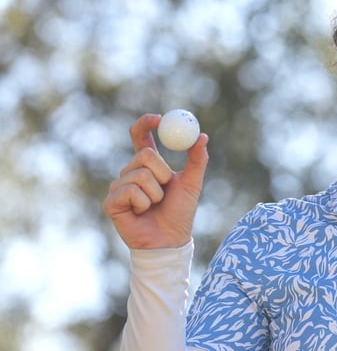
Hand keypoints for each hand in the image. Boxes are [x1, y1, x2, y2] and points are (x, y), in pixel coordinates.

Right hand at [103, 113, 208, 248]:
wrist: (169, 240)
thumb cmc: (180, 213)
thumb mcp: (192, 183)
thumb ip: (197, 160)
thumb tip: (203, 136)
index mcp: (148, 165)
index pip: (140, 137)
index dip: (145, 124)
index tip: (159, 118)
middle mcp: (131, 172)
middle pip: (144, 155)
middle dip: (162, 172)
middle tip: (166, 187)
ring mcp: (119, 187)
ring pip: (139, 174)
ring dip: (155, 192)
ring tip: (154, 205)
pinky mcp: (111, 202)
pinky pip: (129, 191)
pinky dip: (143, 202)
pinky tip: (142, 213)